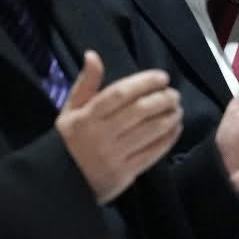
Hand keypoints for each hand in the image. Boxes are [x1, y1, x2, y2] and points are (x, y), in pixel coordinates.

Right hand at [55, 51, 181, 204]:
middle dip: (162, 99)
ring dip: (169, 117)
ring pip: (150, 132)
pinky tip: (175, 128)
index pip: (120, 94)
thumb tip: (92, 55)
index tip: (162, 77)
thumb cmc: (69, 141)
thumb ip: (85, 84)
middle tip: (174, 94)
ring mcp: (114, 155)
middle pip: (139, 111)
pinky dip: (168, 138)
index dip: (144, 82)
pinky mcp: (125, 173)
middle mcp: (101, 135)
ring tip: (177, 109)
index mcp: (87, 117)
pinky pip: (153, 153)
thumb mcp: (70, 111)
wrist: (62, 183)